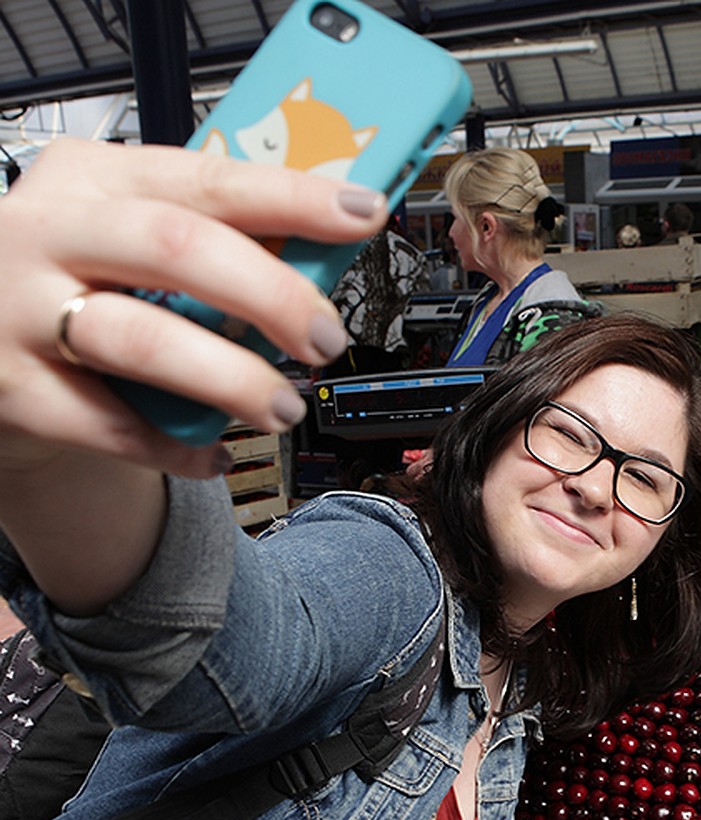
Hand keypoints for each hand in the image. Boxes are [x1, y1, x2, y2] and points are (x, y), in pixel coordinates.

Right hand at [0, 137, 386, 479]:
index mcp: (90, 179)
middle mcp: (47, 232)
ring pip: (142, 339)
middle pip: (175, 247)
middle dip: (269, 293)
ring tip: (281, 407)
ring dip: (231, 379)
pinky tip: (214, 456)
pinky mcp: (12, 388)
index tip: (362, 213)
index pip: (207, 178)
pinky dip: (176, 448)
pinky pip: (111, 426)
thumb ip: (207, 242)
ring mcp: (21, 310)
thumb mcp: (126, 239)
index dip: (292, 197)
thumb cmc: (79, 287)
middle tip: (325, 337)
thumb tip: (322, 255)